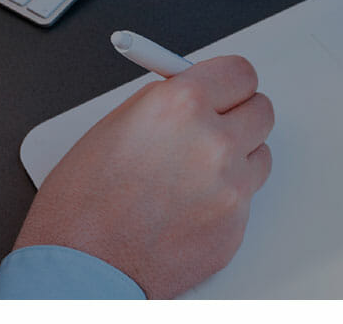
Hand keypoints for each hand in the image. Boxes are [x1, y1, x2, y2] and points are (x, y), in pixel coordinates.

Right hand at [14, 56, 274, 298]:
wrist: (81, 268)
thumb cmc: (83, 202)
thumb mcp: (117, 124)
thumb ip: (167, 102)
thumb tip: (196, 92)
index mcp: (181, 105)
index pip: (240, 73)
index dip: (230, 83)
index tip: (225, 90)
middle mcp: (214, 142)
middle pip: (261, 111)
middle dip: (238, 116)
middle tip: (215, 126)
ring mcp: (230, 187)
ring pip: (259, 156)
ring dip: (235, 160)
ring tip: (190, 177)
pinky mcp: (236, 226)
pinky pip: (245, 199)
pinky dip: (223, 201)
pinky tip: (186, 209)